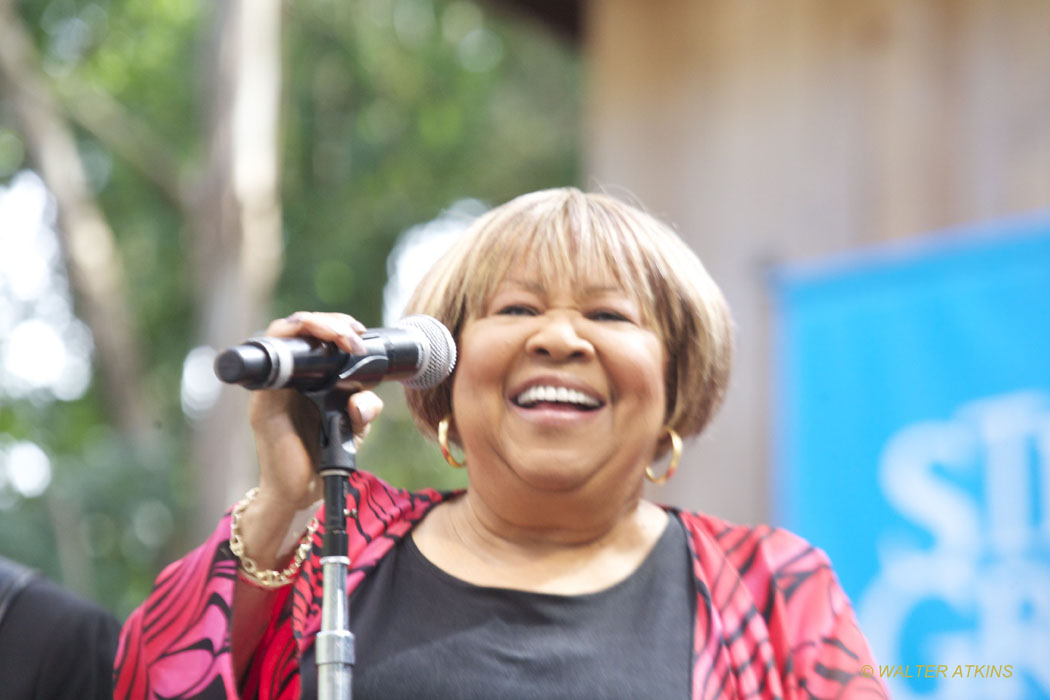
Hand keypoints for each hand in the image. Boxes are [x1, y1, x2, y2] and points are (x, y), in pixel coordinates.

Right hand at [247, 312, 384, 511]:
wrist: (299, 494)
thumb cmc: (322, 458)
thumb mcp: (354, 428)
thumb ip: (364, 408)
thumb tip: (363, 399)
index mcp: (306, 377)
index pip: (313, 335)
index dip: (335, 324)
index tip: (360, 333)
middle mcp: (285, 377)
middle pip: (297, 328)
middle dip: (329, 321)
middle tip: (355, 336)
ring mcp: (270, 389)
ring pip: (280, 336)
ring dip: (313, 327)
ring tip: (344, 338)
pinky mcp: (263, 406)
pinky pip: (268, 368)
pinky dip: (288, 349)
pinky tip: (312, 352)